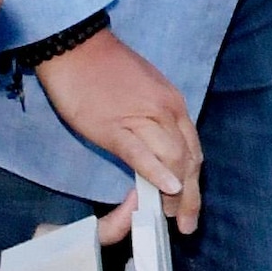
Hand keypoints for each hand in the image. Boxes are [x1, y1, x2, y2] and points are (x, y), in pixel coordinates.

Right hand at [38, 24, 201, 229]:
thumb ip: (156, 120)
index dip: (195, 181)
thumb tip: (161, 149)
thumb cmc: (105, 69)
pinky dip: (156, 174)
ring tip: (170, 216)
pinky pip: (141, 154)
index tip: (191, 204)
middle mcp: (166, 112)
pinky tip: (164, 191)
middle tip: (187, 223)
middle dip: (191, 196)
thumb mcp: (145, 91)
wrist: (76, 47)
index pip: (193, 149)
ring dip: (174, 194)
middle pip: (188, 160)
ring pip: (171, 160)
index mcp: (173, 105)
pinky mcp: (114, 127)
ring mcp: (142, 119)